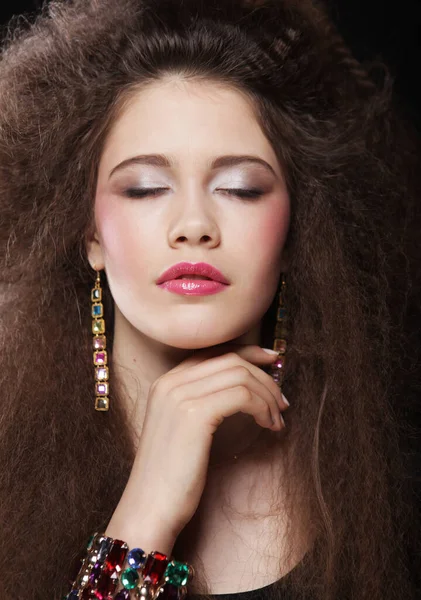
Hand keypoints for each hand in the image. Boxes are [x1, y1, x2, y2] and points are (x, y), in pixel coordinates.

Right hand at [105, 343, 288, 551]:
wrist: (149, 507)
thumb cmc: (171, 476)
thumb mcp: (183, 430)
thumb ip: (201, 402)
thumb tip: (244, 388)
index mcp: (166, 382)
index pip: (214, 352)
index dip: (248, 352)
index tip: (272, 360)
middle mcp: (171, 381)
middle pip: (231, 360)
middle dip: (264, 377)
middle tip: (282, 402)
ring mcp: (180, 395)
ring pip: (240, 375)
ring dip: (267, 395)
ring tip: (277, 419)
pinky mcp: (194, 414)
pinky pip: (242, 395)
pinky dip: (263, 407)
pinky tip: (269, 425)